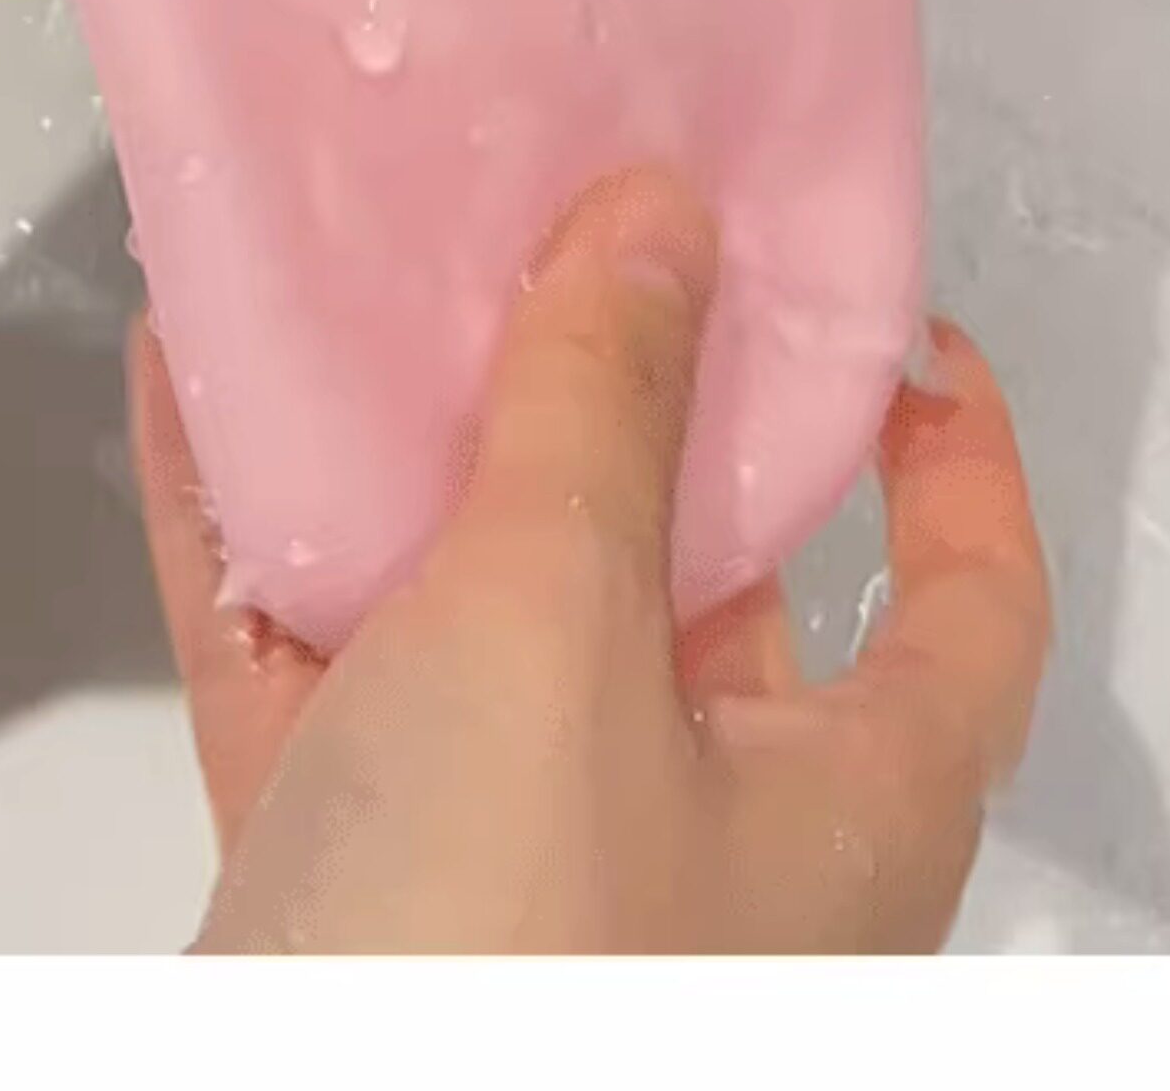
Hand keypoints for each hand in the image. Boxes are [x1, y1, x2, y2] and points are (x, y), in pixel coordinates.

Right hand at [129, 170, 1050, 953]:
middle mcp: (708, 839)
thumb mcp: (564, 626)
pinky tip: (200, 405)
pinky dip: (268, 549)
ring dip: (421, 461)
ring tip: (378, 298)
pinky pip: (326, 680)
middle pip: (704, 580)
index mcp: (848, 794)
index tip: (890, 324)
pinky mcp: (355, 895)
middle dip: (629, 415)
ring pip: (487, 621)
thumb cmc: (498, 942)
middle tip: (574, 257)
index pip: (968, 594)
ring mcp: (522, 869)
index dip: (954, 451)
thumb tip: (662, 227)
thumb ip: (607, 412)